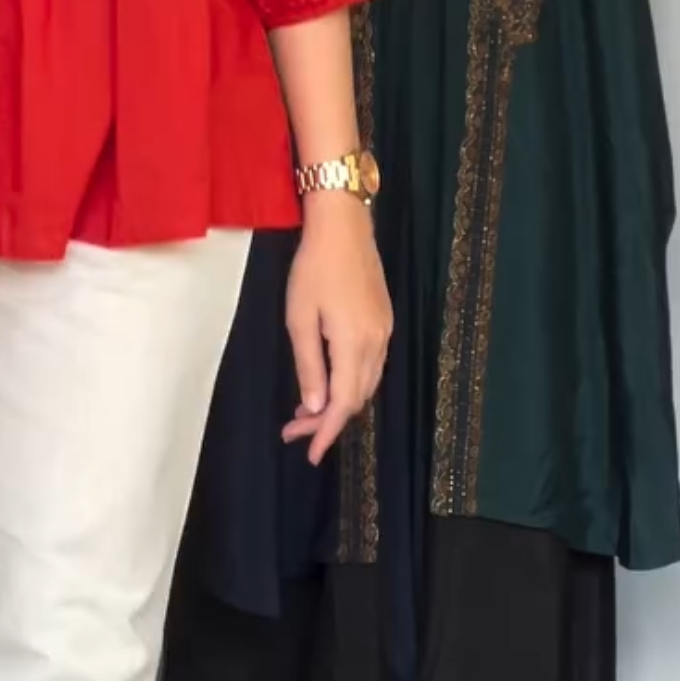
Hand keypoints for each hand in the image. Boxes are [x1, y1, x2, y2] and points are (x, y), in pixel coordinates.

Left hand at [282, 197, 392, 465]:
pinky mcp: (384, 322)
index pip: (344, 403)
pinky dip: (350, 383)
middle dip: (327, 421)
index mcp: (354, 344)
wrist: (344, 227)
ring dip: (338, 403)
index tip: (310, 454)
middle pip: (357, 398)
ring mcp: (385, 332)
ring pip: (366, 384)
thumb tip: (315, 407)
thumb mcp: (300, 319)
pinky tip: (328, 383)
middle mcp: (377, 343)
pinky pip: (371, 366)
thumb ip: (309, 366)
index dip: (327, 432)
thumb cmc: (314, 269)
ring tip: (305, 413)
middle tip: (294, 431)